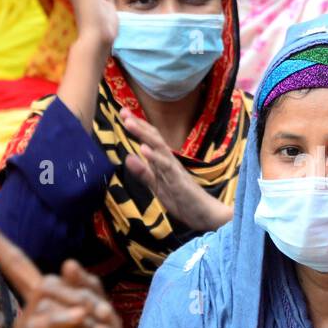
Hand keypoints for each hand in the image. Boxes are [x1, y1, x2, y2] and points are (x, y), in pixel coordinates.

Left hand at [119, 108, 233, 231]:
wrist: (205, 215)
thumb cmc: (183, 200)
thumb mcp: (157, 187)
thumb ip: (144, 173)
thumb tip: (128, 157)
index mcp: (164, 162)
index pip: (151, 140)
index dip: (138, 127)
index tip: (123, 113)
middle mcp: (170, 161)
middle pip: (154, 139)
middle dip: (139, 125)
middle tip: (123, 112)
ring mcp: (175, 170)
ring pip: (159, 148)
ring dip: (144, 135)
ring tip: (130, 123)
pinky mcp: (178, 181)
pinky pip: (166, 167)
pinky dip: (155, 157)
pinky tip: (144, 149)